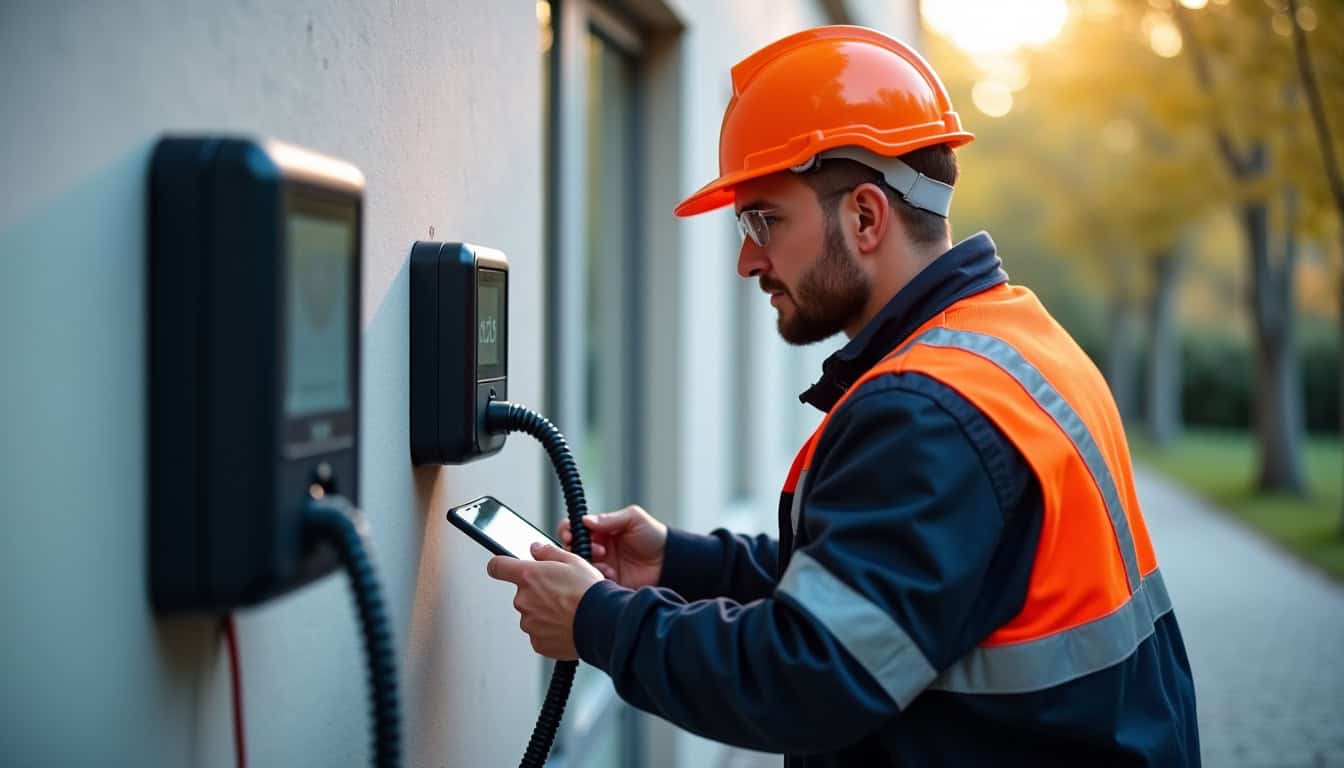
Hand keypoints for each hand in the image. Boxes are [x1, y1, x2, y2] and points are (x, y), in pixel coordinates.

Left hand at [486, 542, 603, 659]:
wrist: (602, 623)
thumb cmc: (589, 592)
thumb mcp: (573, 561)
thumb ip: (548, 552)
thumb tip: (537, 549)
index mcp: (528, 576)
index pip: (497, 566)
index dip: (500, 565)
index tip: (503, 567)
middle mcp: (523, 600)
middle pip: (522, 593)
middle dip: (537, 593)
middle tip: (561, 593)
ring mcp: (529, 623)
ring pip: (532, 615)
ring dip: (545, 613)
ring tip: (568, 611)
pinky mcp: (538, 642)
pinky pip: (540, 634)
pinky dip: (550, 630)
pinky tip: (567, 625)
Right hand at [558, 505, 666, 589]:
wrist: (670, 561)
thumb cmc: (654, 536)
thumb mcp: (634, 518)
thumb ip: (609, 519)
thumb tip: (586, 520)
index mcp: (602, 531)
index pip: (576, 528)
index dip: (569, 530)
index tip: (572, 534)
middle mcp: (599, 548)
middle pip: (573, 548)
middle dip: (578, 548)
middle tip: (596, 549)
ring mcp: (602, 565)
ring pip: (581, 565)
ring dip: (588, 562)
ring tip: (606, 560)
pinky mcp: (608, 581)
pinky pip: (592, 580)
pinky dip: (597, 576)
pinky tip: (611, 573)